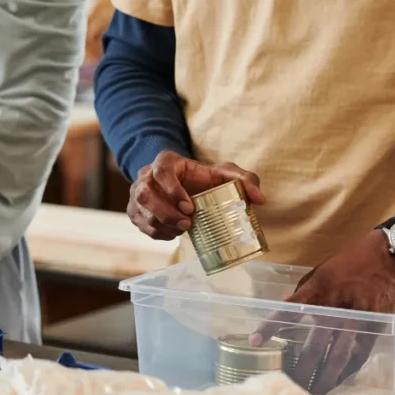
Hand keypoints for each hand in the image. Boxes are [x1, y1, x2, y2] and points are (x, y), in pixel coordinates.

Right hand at [129, 151, 264, 239]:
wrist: (183, 185)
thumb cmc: (203, 178)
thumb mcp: (225, 174)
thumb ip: (245, 179)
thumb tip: (259, 199)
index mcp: (165, 161)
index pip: (161, 171)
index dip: (172, 190)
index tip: (190, 207)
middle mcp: (145, 175)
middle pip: (146, 195)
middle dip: (166, 213)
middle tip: (188, 224)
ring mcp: (136, 194)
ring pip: (141, 211)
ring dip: (162, 224)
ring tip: (183, 229)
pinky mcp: (135, 210)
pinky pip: (141, 224)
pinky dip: (157, 232)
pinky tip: (173, 233)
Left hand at [250, 230, 394, 394]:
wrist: (388, 256)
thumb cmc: (348, 263)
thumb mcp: (319, 273)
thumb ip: (303, 296)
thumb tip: (283, 317)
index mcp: (319, 290)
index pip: (289, 311)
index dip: (271, 327)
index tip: (254, 341)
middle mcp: (338, 308)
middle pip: (316, 346)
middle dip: (302, 369)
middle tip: (289, 386)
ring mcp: (358, 321)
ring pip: (339, 357)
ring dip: (325, 378)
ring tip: (313, 394)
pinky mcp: (376, 329)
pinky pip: (359, 357)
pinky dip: (346, 372)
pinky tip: (335, 383)